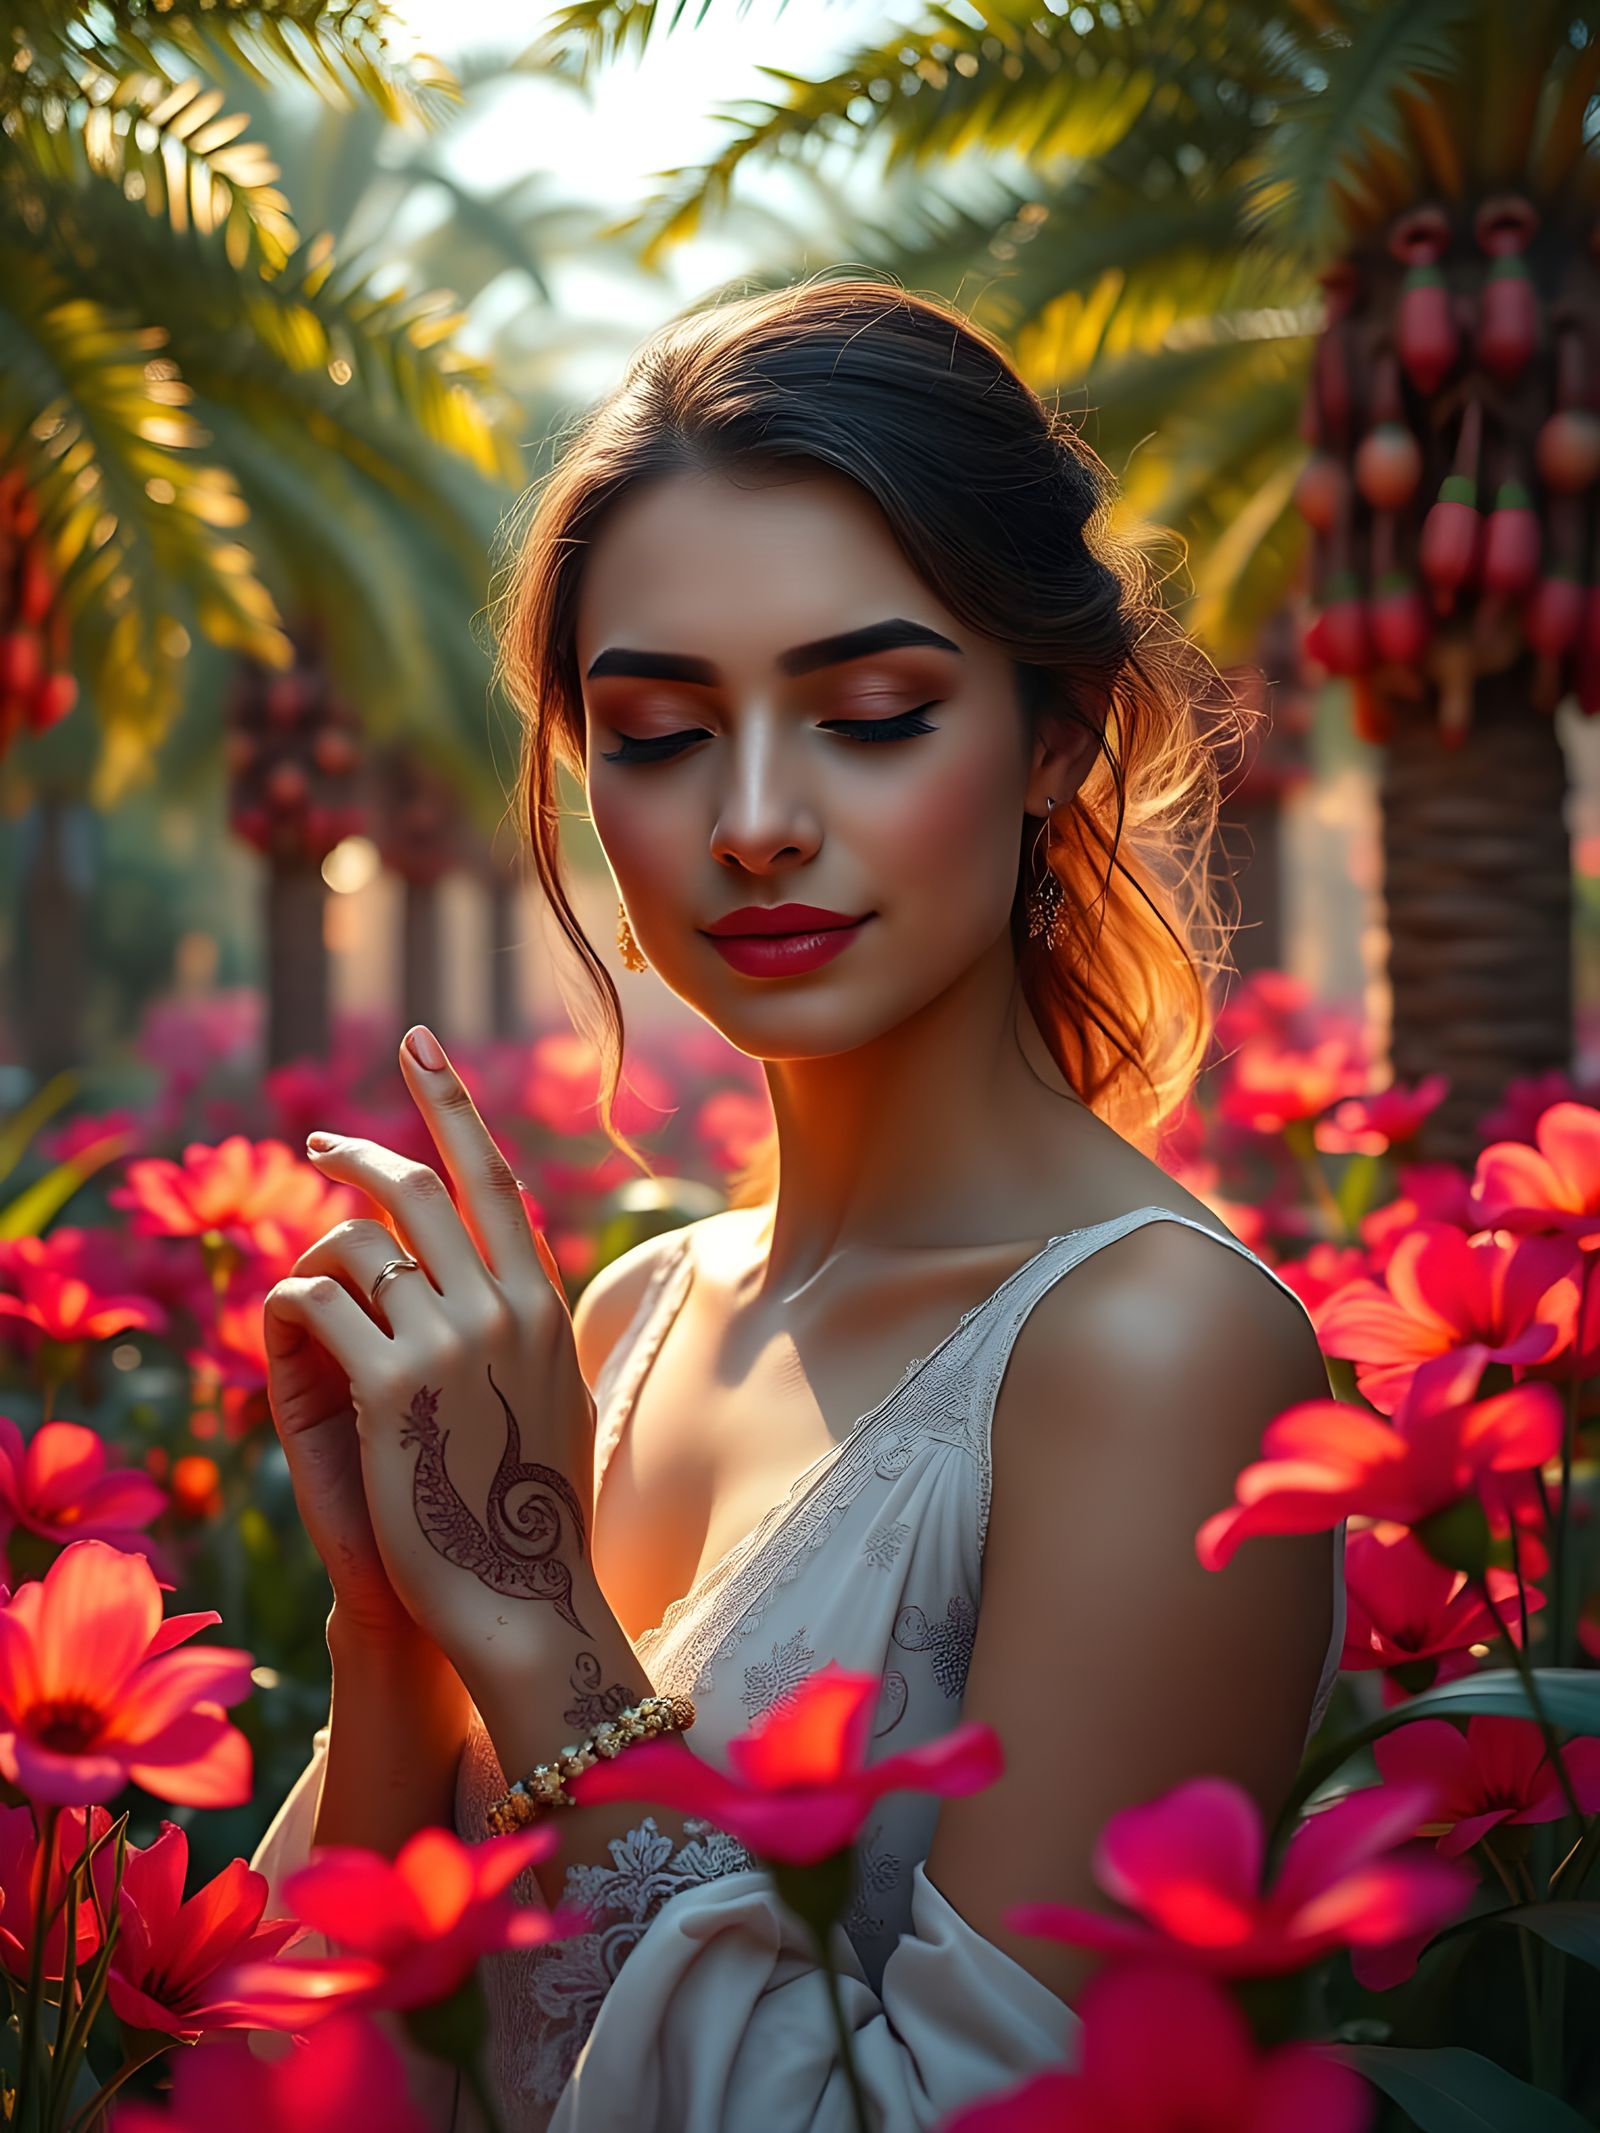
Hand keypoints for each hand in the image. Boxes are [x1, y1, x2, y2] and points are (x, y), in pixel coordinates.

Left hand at [262, 1026, 601, 1704]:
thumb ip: (534, 1336)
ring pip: (365, 1241)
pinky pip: (319, 1304)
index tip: (423, 1046)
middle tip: (322, 1137)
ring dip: (321, 1243)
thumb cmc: (531, 1515)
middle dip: (370, 1146)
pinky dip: (291, 1305)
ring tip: (300, 1277)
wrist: (520, 1599)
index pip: (497, 1179)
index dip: (454, 1104)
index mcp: (545, 1306)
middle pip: (427, 1186)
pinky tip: (286, 1333)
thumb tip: (527, 1296)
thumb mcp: (557, 1401)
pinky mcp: (393, 1384)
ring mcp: (453, 1339)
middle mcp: (506, 1307)